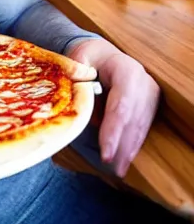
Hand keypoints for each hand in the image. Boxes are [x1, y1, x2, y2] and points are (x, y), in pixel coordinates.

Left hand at [66, 39, 160, 177]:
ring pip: (139, 126)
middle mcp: (143, 83)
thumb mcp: (78, 58)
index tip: (106, 153)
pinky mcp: (148, 106)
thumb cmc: (88, 56)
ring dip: (128, 150)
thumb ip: (75, 74)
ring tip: (118, 170)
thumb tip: (74, 91)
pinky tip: (124, 159)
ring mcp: (148, 95)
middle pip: (133, 120)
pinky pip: (140, 128)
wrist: (103, 53)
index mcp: (127, 70)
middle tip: (111, 166)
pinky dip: (131, 144)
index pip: (121, 105)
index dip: (113, 131)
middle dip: (122, 145)